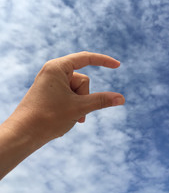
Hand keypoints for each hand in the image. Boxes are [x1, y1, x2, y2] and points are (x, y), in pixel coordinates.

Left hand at [9, 51, 124, 142]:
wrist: (23, 134)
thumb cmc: (48, 118)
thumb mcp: (79, 107)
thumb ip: (101, 100)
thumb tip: (121, 98)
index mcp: (57, 67)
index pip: (86, 58)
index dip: (104, 61)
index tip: (118, 65)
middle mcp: (53, 72)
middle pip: (82, 80)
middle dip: (83, 97)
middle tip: (75, 111)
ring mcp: (52, 83)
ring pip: (77, 91)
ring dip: (79, 105)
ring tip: (70, 117)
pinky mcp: (51, 92)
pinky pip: (69, 96)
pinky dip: (73, 106)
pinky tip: (67, 117)